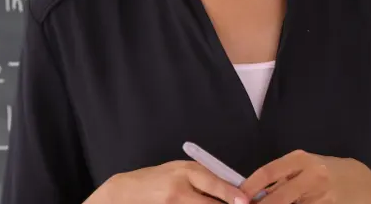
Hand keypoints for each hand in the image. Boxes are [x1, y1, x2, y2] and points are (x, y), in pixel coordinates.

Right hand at [87, 160, 249, 203]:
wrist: (124, 192)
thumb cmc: (157, 178)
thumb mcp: (180, 169)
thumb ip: (205, 177)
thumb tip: (233, 189)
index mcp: (187, 171)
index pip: (216, 184)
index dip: (233, 195)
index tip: (245, 201)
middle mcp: (179, 190)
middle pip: (211, 203)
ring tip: (211, 203)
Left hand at [240, 150, 370, 203]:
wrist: (365, 186)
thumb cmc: (329, 173)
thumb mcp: (307, 167)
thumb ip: (283, 178)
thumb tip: (253, 194)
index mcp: (301, 160)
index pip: (268, 173)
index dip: (249, 188)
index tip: (236, 200)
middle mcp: (312, 176)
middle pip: (277, 198)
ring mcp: (321, 196)